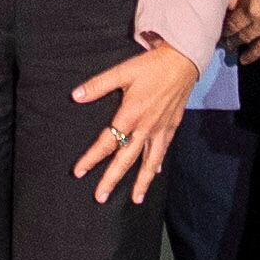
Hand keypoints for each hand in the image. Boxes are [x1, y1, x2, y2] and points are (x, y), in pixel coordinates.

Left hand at [71, 41, 196, 203]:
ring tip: (136, 199)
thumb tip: (75, 96)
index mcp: (131, 114)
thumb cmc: (152, 65)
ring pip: (149, 161)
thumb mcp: (122, 71)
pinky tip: (155, 171)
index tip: (79, 172)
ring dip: (142, 181)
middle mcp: (146, 127)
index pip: (107, 142)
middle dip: (112, 179)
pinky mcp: (172, 125)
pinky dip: (157, 163)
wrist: (184, 61)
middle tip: (100, 197)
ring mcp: (161, 129)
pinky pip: (163, 150)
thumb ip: (98, 85)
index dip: (91, 158)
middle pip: (126, 159)